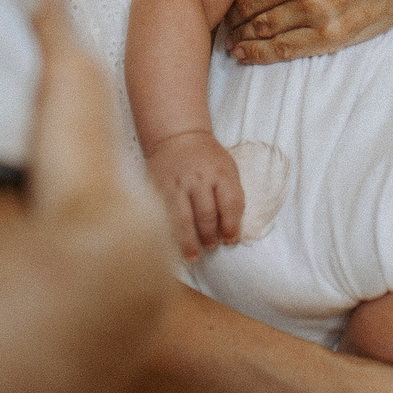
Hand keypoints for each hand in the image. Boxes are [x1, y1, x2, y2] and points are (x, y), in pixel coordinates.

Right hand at [146, 130, 245, 257]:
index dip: (232, 227)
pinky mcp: (159, 188)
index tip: (231, 240)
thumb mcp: (227, 168)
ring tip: (194, 256)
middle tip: (212, 247)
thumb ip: (232, 195)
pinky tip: (173, 244)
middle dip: (210, 236)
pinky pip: (165, 216)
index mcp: (221, 172)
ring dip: (189, 242)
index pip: (231, 205)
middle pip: (207, 215)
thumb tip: (233, 229)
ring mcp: (177, 183)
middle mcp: (199, 178)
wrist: (178, 136)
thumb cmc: (207, 158)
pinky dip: (170, 232)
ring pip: (183, 219)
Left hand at [219, 0, 392, 81]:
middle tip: (224, 18)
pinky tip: (246, 53)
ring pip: (260, 27)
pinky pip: (282, 48)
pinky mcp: (331, 34)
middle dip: (232, 12)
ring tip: (232, 38)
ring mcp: (315, 8)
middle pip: (247, 3)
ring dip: (240, 35)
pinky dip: (257, 54)